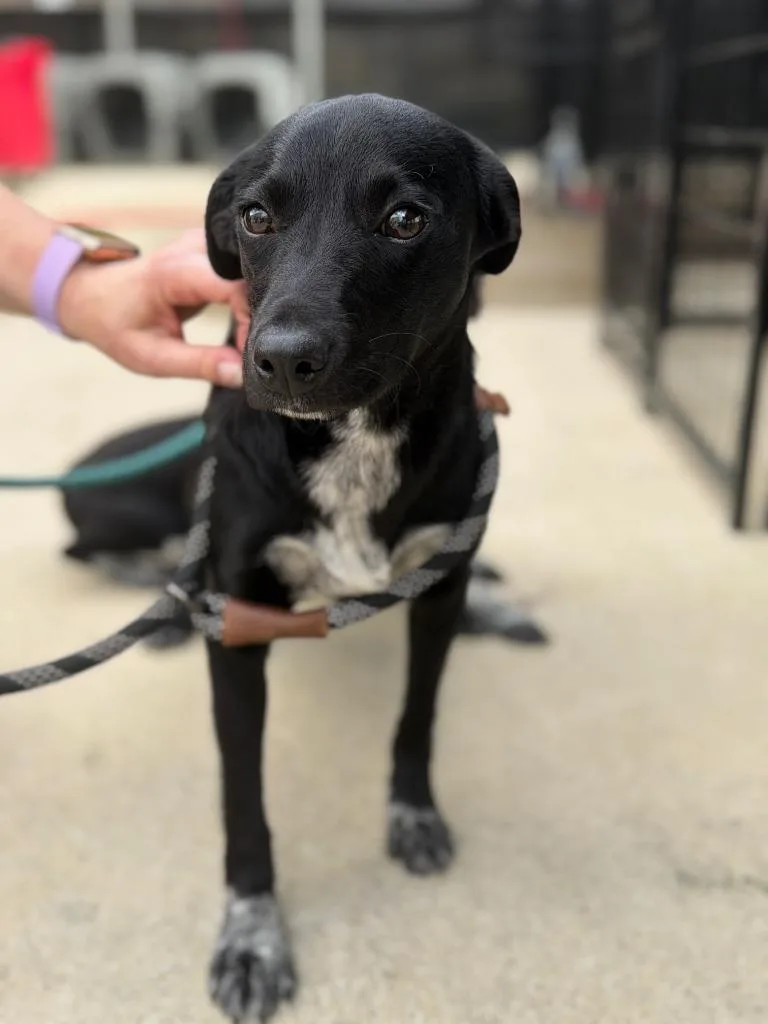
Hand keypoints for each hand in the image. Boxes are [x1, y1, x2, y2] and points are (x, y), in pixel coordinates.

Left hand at [57, 229, 248, 387]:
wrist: (90, 294)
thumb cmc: (116, 324)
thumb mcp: (154, 357)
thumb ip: (200, 365)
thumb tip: (243, 375)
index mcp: (176, 271)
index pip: (235, 287)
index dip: (252, 320)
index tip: (252, 352)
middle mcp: (193, 248)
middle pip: (249, 272)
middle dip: (262, 310)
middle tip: (264, 345)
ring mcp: (203, 244)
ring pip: (251, 267)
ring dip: (260, 300)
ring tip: (257, 332)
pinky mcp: (211, 250)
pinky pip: (243, 268)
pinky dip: (251, 293)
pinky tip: (251, 316)